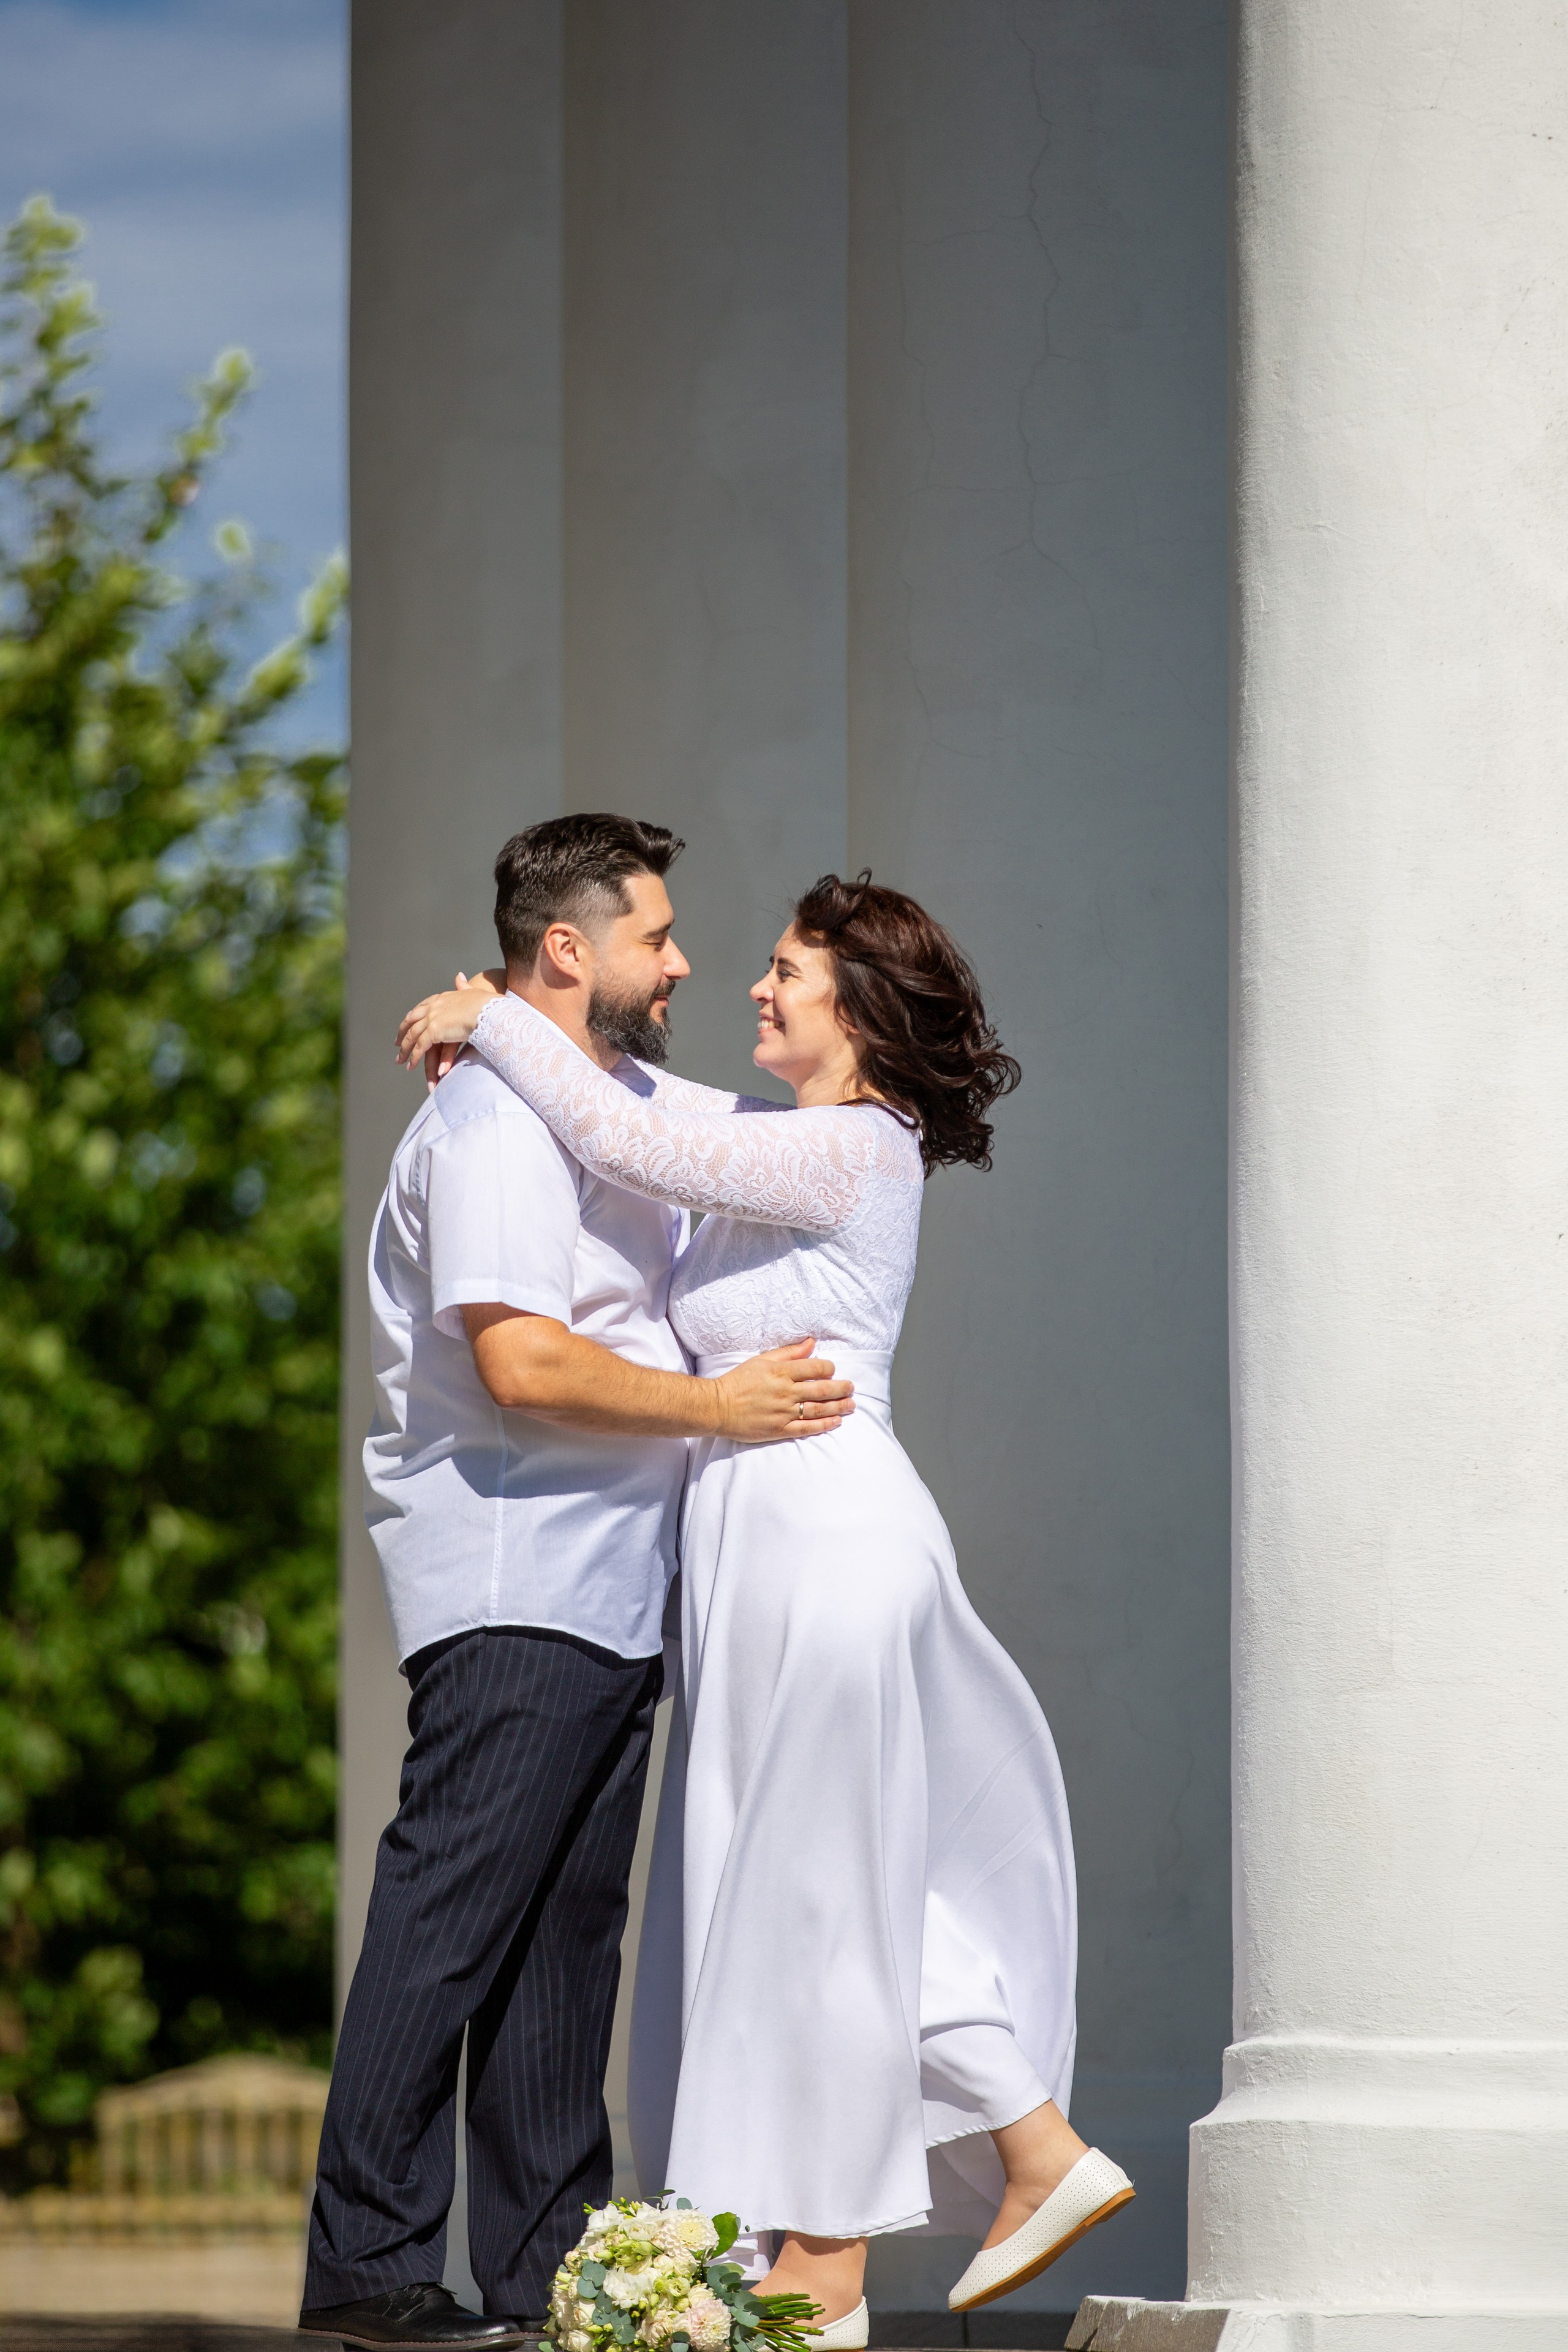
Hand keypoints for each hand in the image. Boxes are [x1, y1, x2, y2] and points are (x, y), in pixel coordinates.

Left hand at [397, 969, 504, 1088]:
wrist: (488, 1009)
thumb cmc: (487, 1003)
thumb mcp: (472, 992)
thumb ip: (464, 986)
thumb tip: (459, 976)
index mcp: (442, 998)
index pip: (422, 1007)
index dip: (414, 1017)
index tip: (408, 1023)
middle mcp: (433, 1007)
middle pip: (411, 1021)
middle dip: (403, 1032)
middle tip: (398, 1043)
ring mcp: (431, 1019)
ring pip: (412, 1036)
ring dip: (406, 1050)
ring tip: (401, 1061)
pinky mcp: (434, 1031)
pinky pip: (420, 1047)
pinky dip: (414, 1057)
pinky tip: (411, 1066)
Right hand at [710, 1339, 854, 1443]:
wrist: (718, 1406)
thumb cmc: (739, 1381)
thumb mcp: (762, 1360)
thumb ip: (789, 1352)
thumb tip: (812, 1343)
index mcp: (781, 1372)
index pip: (815, 1368)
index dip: (829, 1368)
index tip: (833, 1370)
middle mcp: (785, 1391)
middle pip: (822, 1390)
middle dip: (841, 1389)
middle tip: (851, 1388)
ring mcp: (784, 1412)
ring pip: (819, 1409)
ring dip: (838, 1407)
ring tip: (851, 1405)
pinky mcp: (780, 1429)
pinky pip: (807, 1428)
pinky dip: (824, 1425)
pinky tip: (836, 1422)